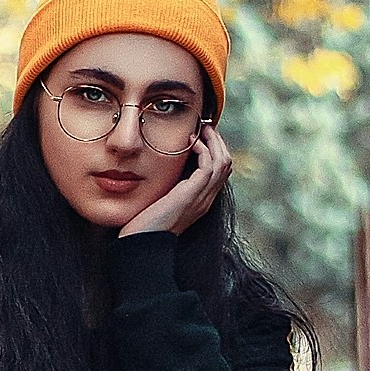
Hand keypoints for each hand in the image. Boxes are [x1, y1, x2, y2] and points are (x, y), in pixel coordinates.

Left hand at [118, 120, 231, 238]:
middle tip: (206, 127)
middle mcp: (206, 199)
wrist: (143, 244)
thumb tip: (160, 168)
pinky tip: (191, 142)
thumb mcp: (161, 201)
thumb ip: (167, 187)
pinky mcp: (193, 194)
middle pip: (226, 164)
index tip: (202, 136)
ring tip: (202, 129)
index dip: (215, 151)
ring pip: (223, 162)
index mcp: (201, 200)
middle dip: (218, 142)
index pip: (220, 171)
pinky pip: (208, 166)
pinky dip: (203, 150)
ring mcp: (202, 197)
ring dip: (214, 141)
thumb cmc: (145, 225)